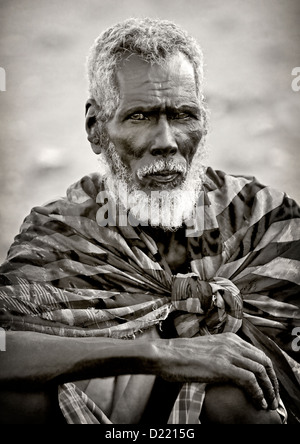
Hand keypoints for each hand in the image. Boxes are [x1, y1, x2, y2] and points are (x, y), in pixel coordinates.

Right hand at [150, 332, 279, 410]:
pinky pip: (249, 380)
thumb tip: (229, 367)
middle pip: (263, 360)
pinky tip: (258, 401)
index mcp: (229, 338)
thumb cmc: (181, 355)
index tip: (268, 385)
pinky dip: (257, 392)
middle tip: (273, 396)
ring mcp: (227, 354)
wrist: (166, 354)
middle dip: (271, 380)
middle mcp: (231, 343)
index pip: (257, 353)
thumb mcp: (207, 350)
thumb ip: (220, 354)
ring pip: (260, 370)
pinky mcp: (222, 366)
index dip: (267, 370)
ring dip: (268, 389)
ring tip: (269, 402)